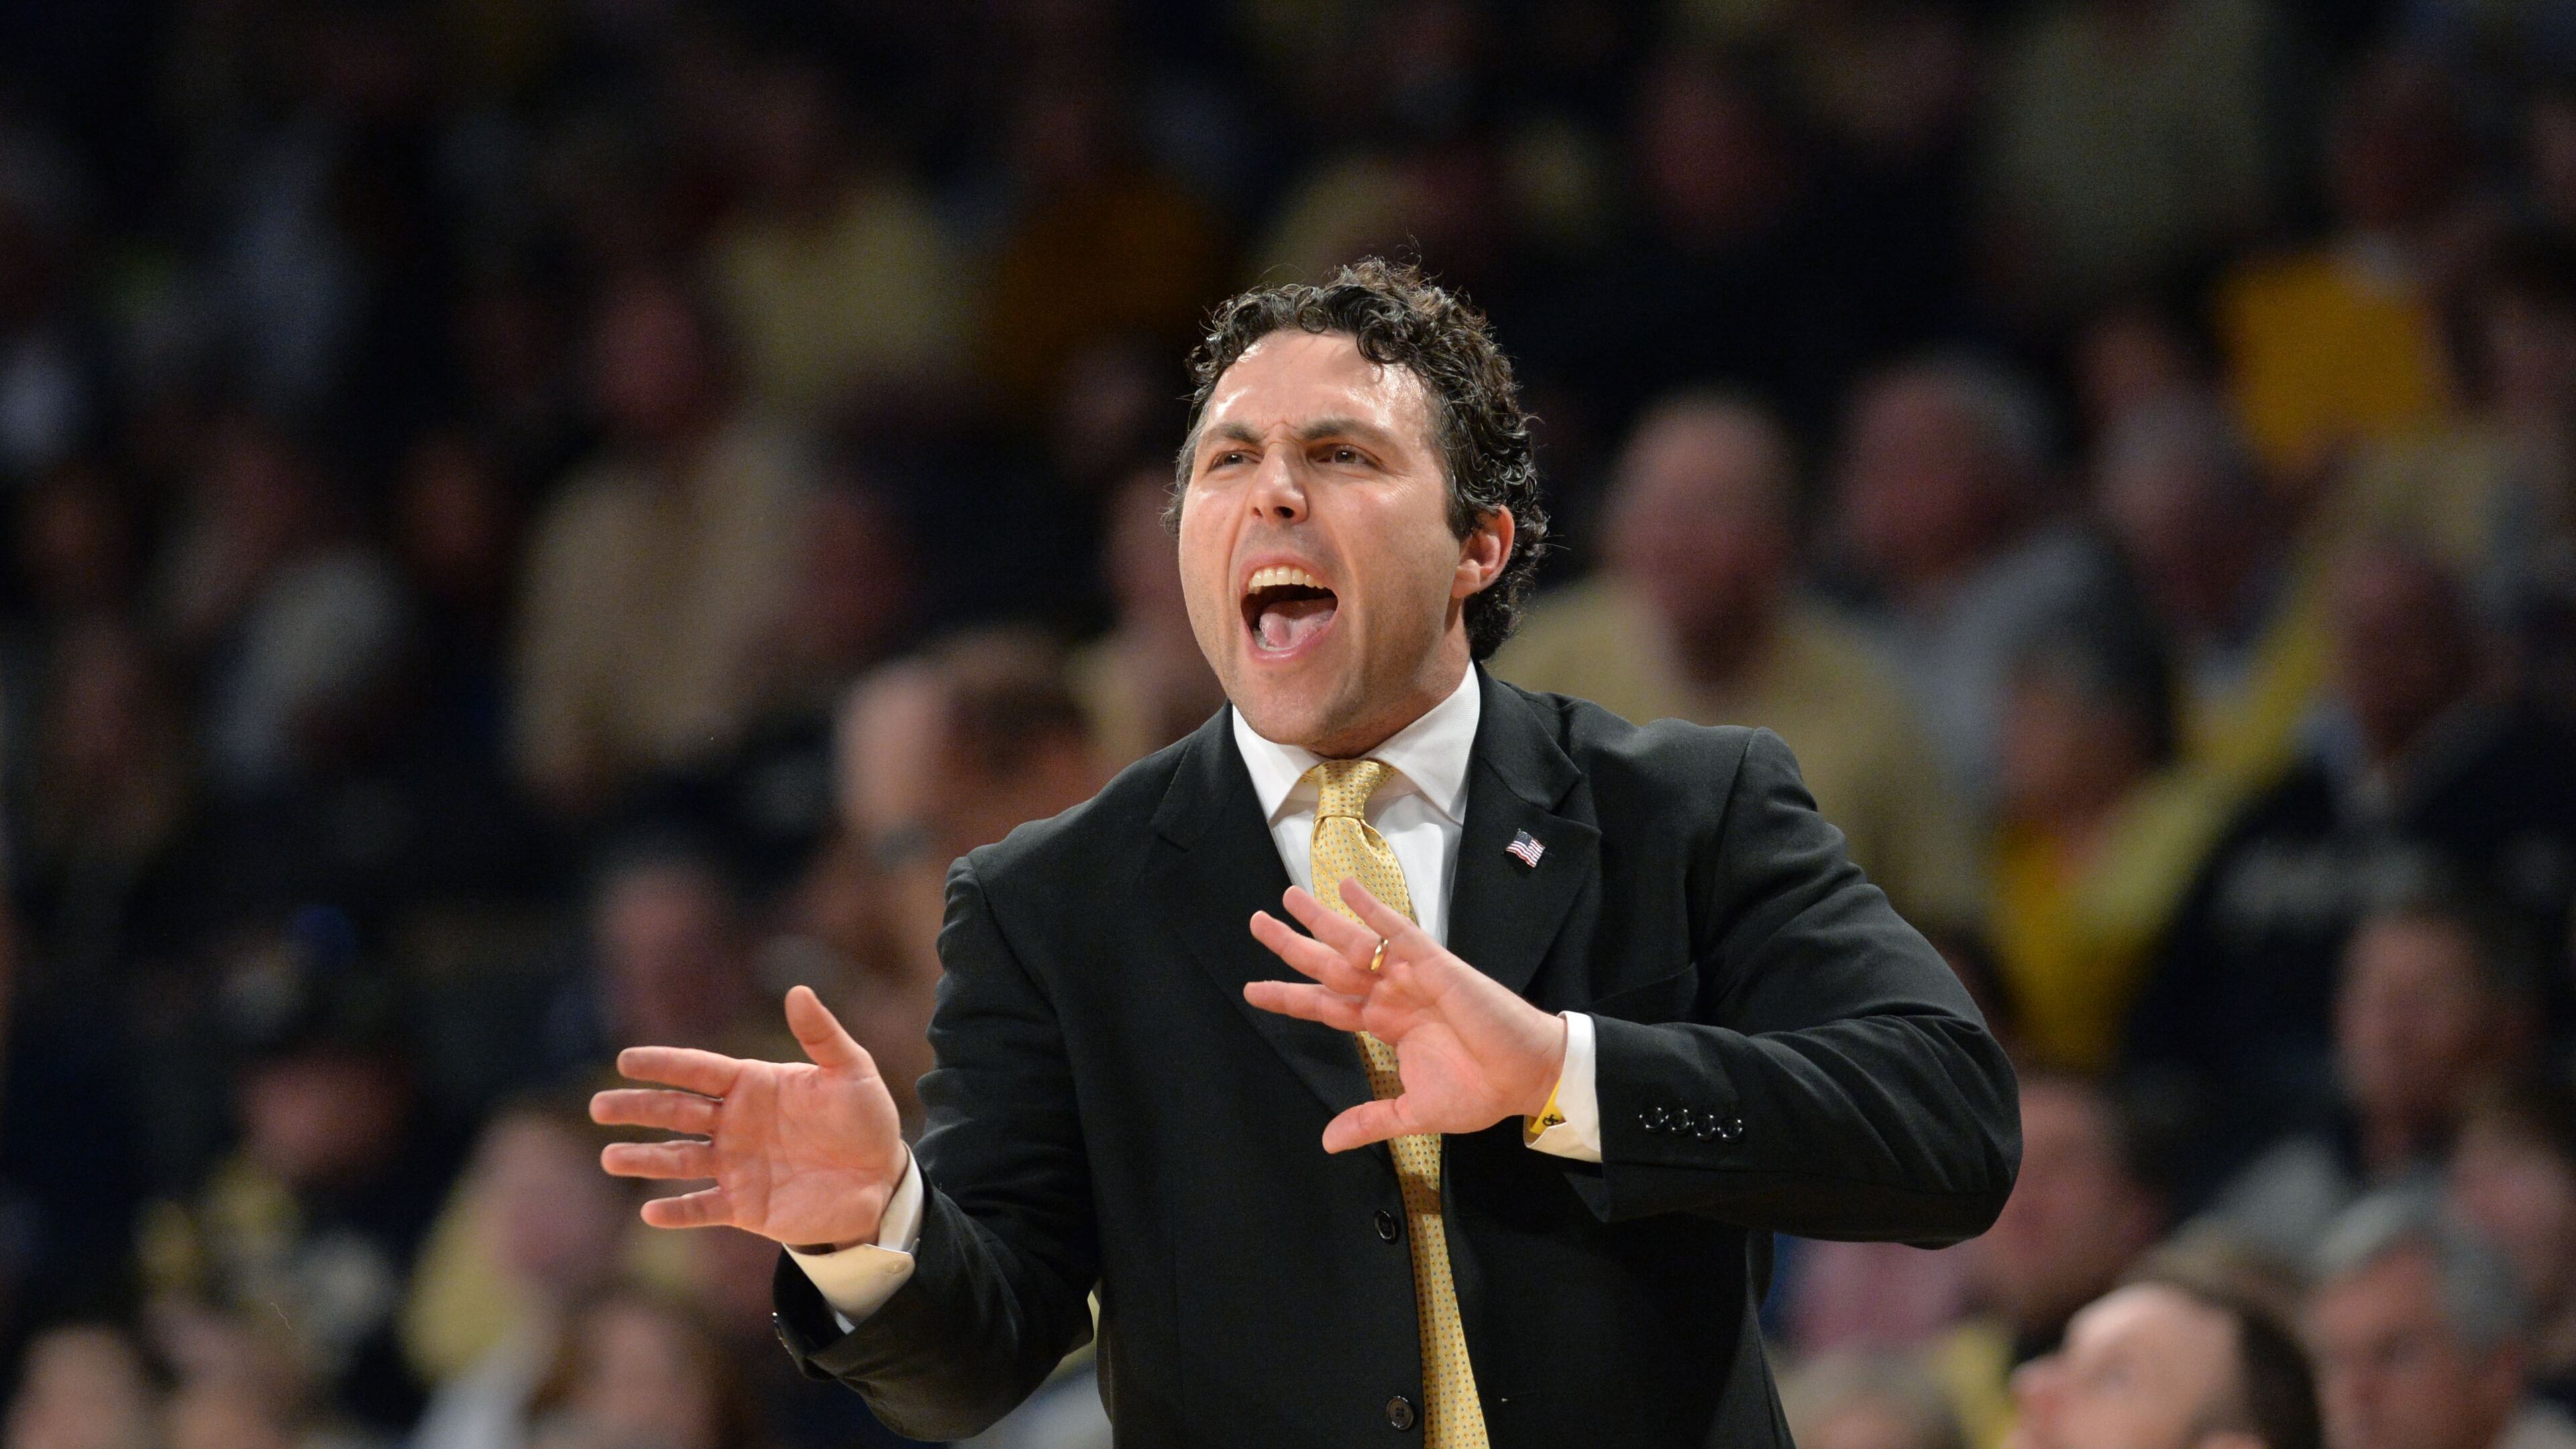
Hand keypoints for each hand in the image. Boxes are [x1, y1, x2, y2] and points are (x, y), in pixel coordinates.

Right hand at [591, 985, 907, 1248]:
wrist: (881, 1180)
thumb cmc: (865, 1119)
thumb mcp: (851, 1071)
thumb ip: (821, 1034)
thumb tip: (797, 990)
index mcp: (753, 1085)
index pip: (699, 1070)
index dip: (664, 1065)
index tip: (625, 1060)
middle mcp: (735, 1124)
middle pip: (677, 1112)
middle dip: (638, 1108)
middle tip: (599, 1106)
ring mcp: (736, 1166)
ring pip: (680, 1160)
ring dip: (645, 1159)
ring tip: (611, 1158)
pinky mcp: (745, 1206)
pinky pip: (704, 1208)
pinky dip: (678, 1212)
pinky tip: (651, 1212)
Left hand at [1244, 877, 1569, 1153]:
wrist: (1526, 1078)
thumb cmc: (1479, 1091)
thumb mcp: (1414, 1113)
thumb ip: (1370, 1120)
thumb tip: (1328, 1143)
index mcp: (1385, 1025)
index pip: (1325, 1006)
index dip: (1289, 996)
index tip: (1253, 989)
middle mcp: (1390, 995)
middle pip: (1329, 966)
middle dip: (1292, 945)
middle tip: (1256, 923)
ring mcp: (1410, 976)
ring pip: (1354, 943)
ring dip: (1321, 919)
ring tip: (1286, 897)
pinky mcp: (1434, 964)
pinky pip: (1397, 930)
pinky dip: (1372, 908)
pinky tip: (1346, 886)